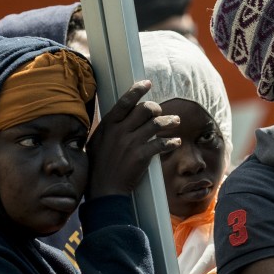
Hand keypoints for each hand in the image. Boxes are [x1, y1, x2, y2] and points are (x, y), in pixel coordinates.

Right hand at [85, 80, 180, 197]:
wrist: (104, 190)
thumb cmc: (99, 167)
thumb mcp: (97, 142)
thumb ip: (108, 128)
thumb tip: (120, 116)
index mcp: (108, 126)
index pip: (124, 102)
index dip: (137, 90)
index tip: (147, 83)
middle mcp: (119, 132)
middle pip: (144, 109)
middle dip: (156, 108)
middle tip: (160, 112)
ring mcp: (131, 143)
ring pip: (156, 124)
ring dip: (169, 121)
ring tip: (176, 121)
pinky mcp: (141, 156)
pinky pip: (161, 144)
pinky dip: (171, 142)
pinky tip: (176, 142)